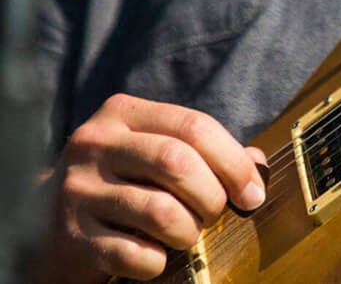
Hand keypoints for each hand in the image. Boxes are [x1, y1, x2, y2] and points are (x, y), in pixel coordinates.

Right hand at [42, 94, 266, 281]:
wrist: (49, 223)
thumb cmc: (124, 183)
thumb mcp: (156, 152)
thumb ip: (206, 151)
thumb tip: (257, 166)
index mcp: (123, 113)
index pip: (194, 126)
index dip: (234, 162)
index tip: (253, 194)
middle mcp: (94, 143)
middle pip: (178, 163)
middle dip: (213, 196)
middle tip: (216, 214)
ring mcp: (77, 190)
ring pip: (160, 211)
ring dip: (188, 231)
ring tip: (186, 235)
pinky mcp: (69, 237)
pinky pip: (136, 254)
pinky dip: (158, 262)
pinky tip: (155, 257)